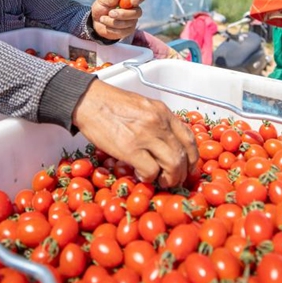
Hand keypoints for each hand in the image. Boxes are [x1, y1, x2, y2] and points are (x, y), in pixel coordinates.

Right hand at [72, 80, 197, 187]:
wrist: (88, 101)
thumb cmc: (112, 103)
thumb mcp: (143, 106)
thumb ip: (157, 121)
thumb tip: (165, 142)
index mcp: (163, 112)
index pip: (189, 138)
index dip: (192, 157)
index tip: (188, 167)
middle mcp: (159, 123)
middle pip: (183, 154)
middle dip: (182, 173)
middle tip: (174, 180)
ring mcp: (146, 135)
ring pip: (173, 164)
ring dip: (170, 179)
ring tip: (161, 182)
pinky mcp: (130, 148)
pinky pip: (151, 170)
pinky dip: (150, 178)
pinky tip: (142, 176)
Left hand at [91, 0, 144, 40]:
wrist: (95, 21)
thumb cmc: (101, 7)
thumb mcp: (103, 0)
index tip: (132, 1)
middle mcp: (134, 9)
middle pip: (137, 12)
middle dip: (123, 14)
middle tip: (110, 13)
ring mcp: (132, 21)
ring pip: (128, 23)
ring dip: (112, 22)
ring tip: (103, 18)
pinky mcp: (128, 31)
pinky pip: (123, 31)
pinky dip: (111, 29)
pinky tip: (106, 25)